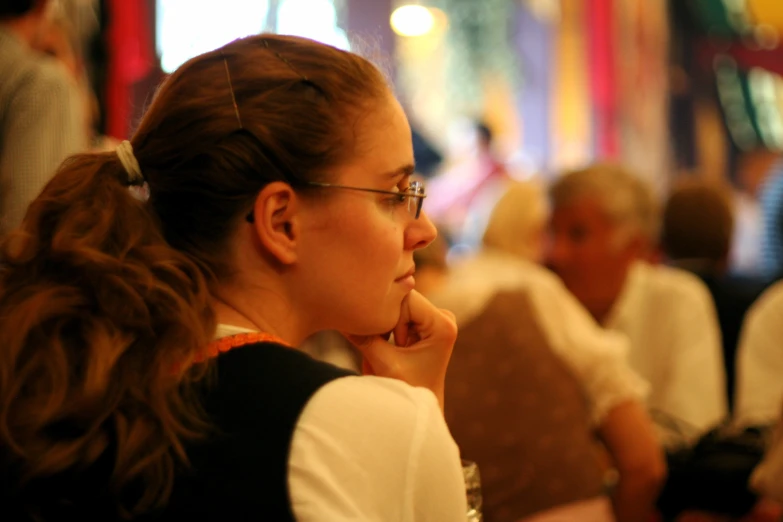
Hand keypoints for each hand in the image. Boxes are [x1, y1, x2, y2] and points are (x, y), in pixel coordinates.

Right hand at [343, 290, 456, 409]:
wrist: (418, 407)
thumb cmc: (406, 390)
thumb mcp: (383, 363)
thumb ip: (363, 337)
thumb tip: (340, 315)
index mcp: (443, 325)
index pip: (406, 298)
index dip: (390, 318)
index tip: (391, 345)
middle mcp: (444, 318)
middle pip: (403, 299)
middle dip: (388, 320)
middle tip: (386, 346)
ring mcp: (436, 319)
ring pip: (398, 305)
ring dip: (386, 325)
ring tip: (388, 349)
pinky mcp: (426, 322)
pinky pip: (399, 312)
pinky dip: (389, 327)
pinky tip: (390, 346)